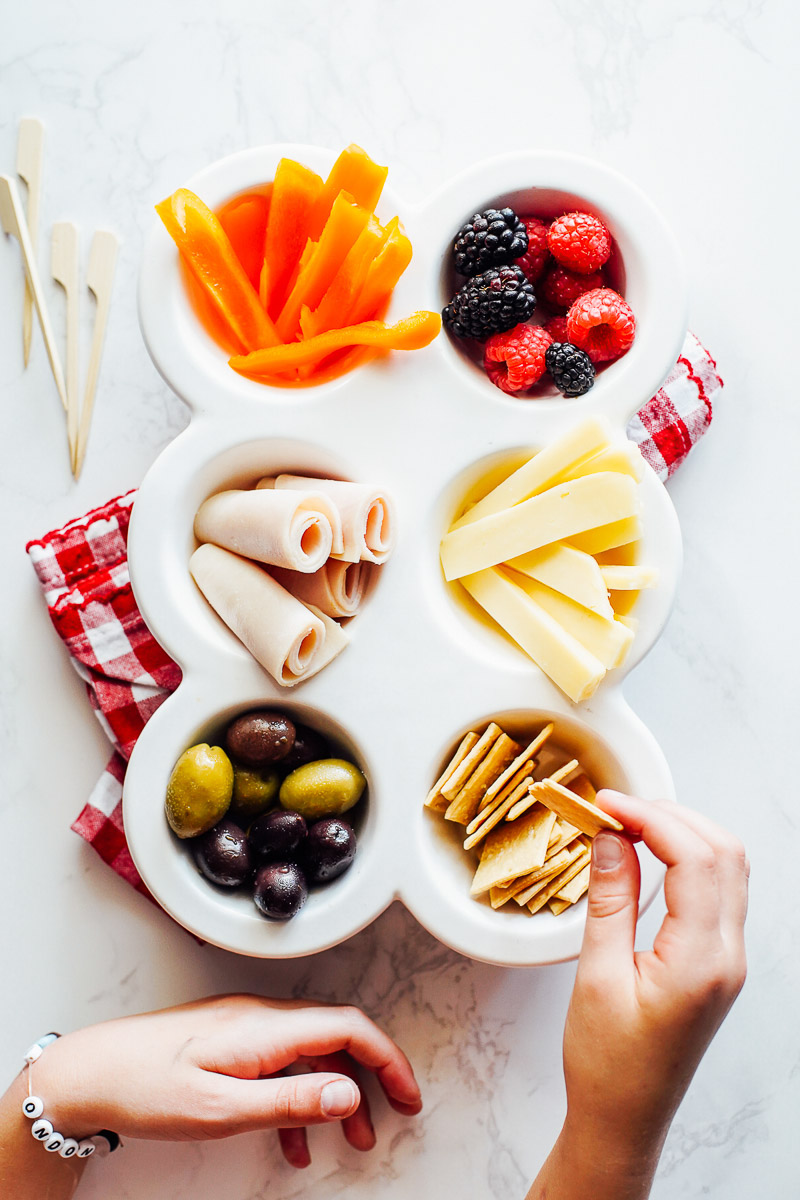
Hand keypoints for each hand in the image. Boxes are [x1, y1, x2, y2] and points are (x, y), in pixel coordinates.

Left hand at [31, 995, 421, 1168]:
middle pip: (336, 1038)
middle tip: (392, 1121)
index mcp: (266, 1027)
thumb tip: (351, 1092)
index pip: (348, 1028)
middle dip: (369, 1080)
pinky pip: (280, 1064)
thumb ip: (292, 1100)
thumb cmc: (148, 1089)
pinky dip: (299, 1098)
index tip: (409, 1097)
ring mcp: (245, 1028)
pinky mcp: (229, 1042)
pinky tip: (294, 1143)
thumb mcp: (223, 1108)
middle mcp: (262, 1017)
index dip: (387, 1059)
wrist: (90, 1071)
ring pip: (310, 1054)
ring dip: (335, 1095)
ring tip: (349, 1143)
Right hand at [564, 792, 747, 1159]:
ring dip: (685, 833)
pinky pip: (720, 892)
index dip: (651, 817)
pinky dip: (690, 859)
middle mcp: (727, 957)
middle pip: (724, 853)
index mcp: (700, 961)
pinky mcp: (719, 964)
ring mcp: (729, 961)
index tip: (606, 803)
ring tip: (630, 825)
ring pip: (729, 868)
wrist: (623, 1118)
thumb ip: (609, 900)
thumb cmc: (606, 1063)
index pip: (694, 859)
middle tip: (616, 809)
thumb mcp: (595, 976)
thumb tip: (611, 837)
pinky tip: (652, 856)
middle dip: (672, 816)